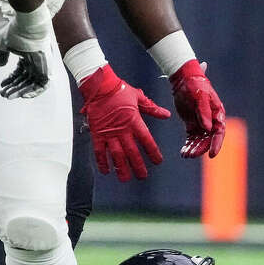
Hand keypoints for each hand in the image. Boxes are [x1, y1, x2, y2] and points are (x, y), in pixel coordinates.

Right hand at [0, 12, 50, 99]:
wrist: (28, 28)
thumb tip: (0, 66)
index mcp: (27, 57)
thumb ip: (1, 55)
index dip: (10, 80)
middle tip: (3, 95)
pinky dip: (34, 92)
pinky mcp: (47, 70)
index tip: (1, 85)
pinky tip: (23, 95)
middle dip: (14, 88)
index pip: (19, 73)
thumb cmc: (17, 33)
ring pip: (32, 84)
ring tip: (9, 96)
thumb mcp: (4, 45)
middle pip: (25, 80)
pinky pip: (43, 86)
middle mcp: (35, 63)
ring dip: (21, 92)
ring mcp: (42, 67)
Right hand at [79, 65, 171, 181]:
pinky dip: (102, 162)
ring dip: (121, 168)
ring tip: (126, 178)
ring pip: (116, 155)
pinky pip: (99, 151)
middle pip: (132, 152)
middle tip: (143, 176)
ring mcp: (108, 133)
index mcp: (134, 121)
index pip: (147, 140)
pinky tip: (106, 171)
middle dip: (138, 166)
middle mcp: (122, 130)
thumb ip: (152, 108)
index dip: (153, 152)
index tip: (158, 161)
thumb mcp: (139, 97)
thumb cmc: (119, 90)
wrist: (99, 86)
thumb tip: (166, 114)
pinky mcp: (97, 133)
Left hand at [170, 60, 225, 157]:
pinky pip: (192, 138)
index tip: (211, 154)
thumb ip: (203, 112)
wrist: (184, 80)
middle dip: (201, 148)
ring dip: (194, 148)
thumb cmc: (195, 86)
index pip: (219, 131)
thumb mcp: (199, 97)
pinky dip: (188, 145)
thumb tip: (207, 128)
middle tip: (191, 155)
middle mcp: (212, 120)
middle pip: (209, 138)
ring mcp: (202, 123)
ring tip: (185, 155)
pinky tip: (183, 152)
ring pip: (200, 140)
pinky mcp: (192, 124)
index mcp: (217, 113)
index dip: (216, 143)